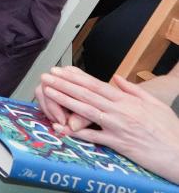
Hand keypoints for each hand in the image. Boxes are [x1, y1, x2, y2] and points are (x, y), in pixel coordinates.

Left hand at [42, 69, 178, 182]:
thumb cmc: (170, 131)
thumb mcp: (155, 104)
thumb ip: (134, 90)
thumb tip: (116, 78)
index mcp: (128, 101)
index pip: (97, 85)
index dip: (76, 77)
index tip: (61, 70)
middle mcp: (120, 111)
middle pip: (87, 94)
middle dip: (64, 84)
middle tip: (47, 76)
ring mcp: (118, 127)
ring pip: (86, 110)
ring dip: (65, 100)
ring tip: (48, 92)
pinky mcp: (119, 144)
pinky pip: (94, 137)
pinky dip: (76, 132)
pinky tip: (61, 127)